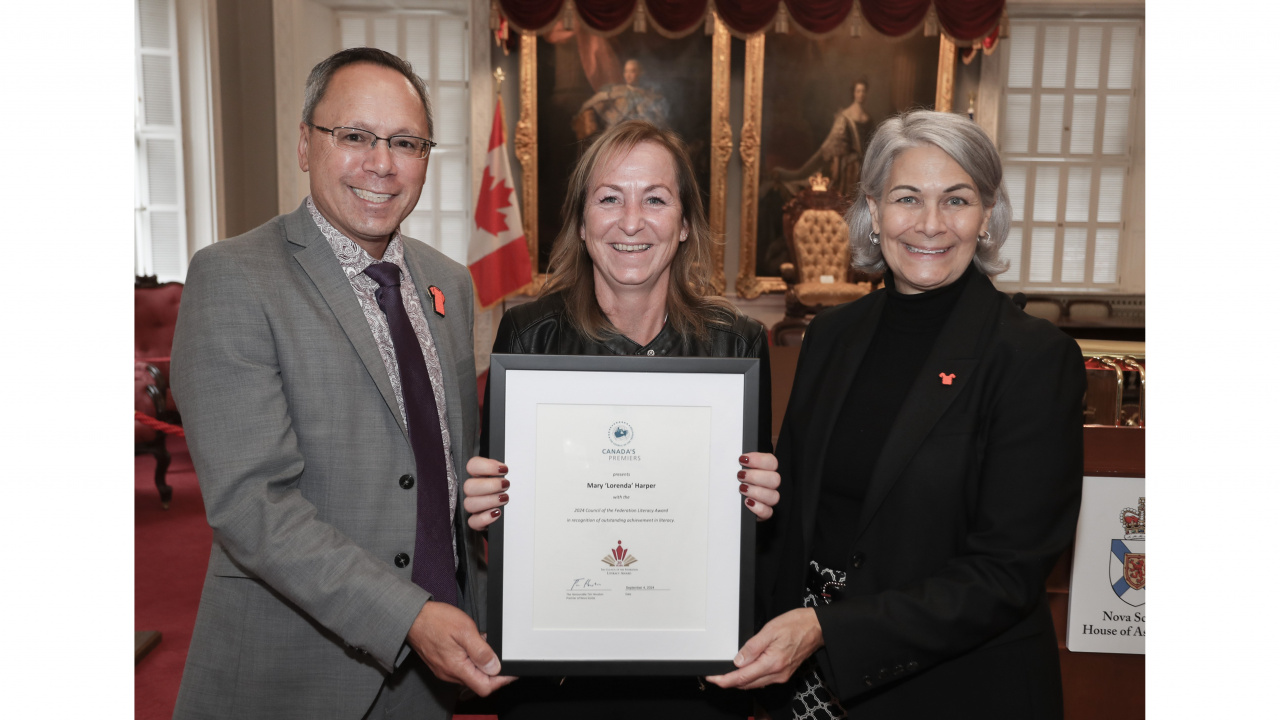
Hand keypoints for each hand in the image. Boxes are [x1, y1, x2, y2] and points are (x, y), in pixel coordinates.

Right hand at [406, 600, 515, 696]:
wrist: (413, 617)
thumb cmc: (436, 621)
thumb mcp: (465, 630)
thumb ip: (481, 651)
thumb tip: (495, 667)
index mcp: (457, 668)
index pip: (485, 687)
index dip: (501, 680)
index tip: (510, 671)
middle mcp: (450, 674)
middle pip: (478, 683)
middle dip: (492, 671)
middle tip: (495, 651)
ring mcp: (444, 671)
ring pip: (470, 676)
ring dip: (480, 664)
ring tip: (481, 644)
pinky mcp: (442, 665)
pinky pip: (461, 669)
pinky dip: (470, 661)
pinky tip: (470, 645)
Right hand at [463, 456, 509, 530]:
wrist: (512, 516)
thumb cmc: (509, 493)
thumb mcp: (509, 479)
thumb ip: (505, 472)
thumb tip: (510, 467)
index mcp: (479, 476)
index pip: (472, 465)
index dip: (486, 466)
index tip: (504, 470)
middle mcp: (474, 491)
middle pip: (469, 486)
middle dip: (490, 485)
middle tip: (505, 485)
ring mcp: (474, 507)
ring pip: (469, 503)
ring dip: (489, 500)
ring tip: (504, 499)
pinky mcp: (476, 522)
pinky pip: (473, 521)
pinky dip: (485, 518)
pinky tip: (497, 513)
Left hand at [705, 608, 822, 689]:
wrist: (816, 628)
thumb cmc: (796, 625)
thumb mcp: (769, 630)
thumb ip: (752, 647)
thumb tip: (738, 661)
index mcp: (772, 663)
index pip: (742, 677)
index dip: (725, 680)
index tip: (713, 678)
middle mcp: (777, 674)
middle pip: (747, 684)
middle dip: (729, 682)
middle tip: (715, 676)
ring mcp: (781, 675)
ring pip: (754, 684)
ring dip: (739, 681)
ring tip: (725, 674)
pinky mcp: (784, 673)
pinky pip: (763, 680)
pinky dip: (750, 678)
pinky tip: (744, 672)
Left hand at [738, 452, 780, 520]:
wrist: (727, 504)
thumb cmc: (732, 482)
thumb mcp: (733, 468)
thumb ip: (737, 461)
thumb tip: (736, 456)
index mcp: (765, 470)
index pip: (771, 462)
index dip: (759, 460)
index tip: (742, 459)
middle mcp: (769, 484)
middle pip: (775, 479)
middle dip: (755, 476)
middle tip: (740, 475)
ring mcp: (768, 499)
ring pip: (774, 496)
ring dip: (756, 492)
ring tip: (742, 489)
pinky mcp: (764, 513)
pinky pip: (768, 512)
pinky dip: (758, 508)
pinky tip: (747, 502)